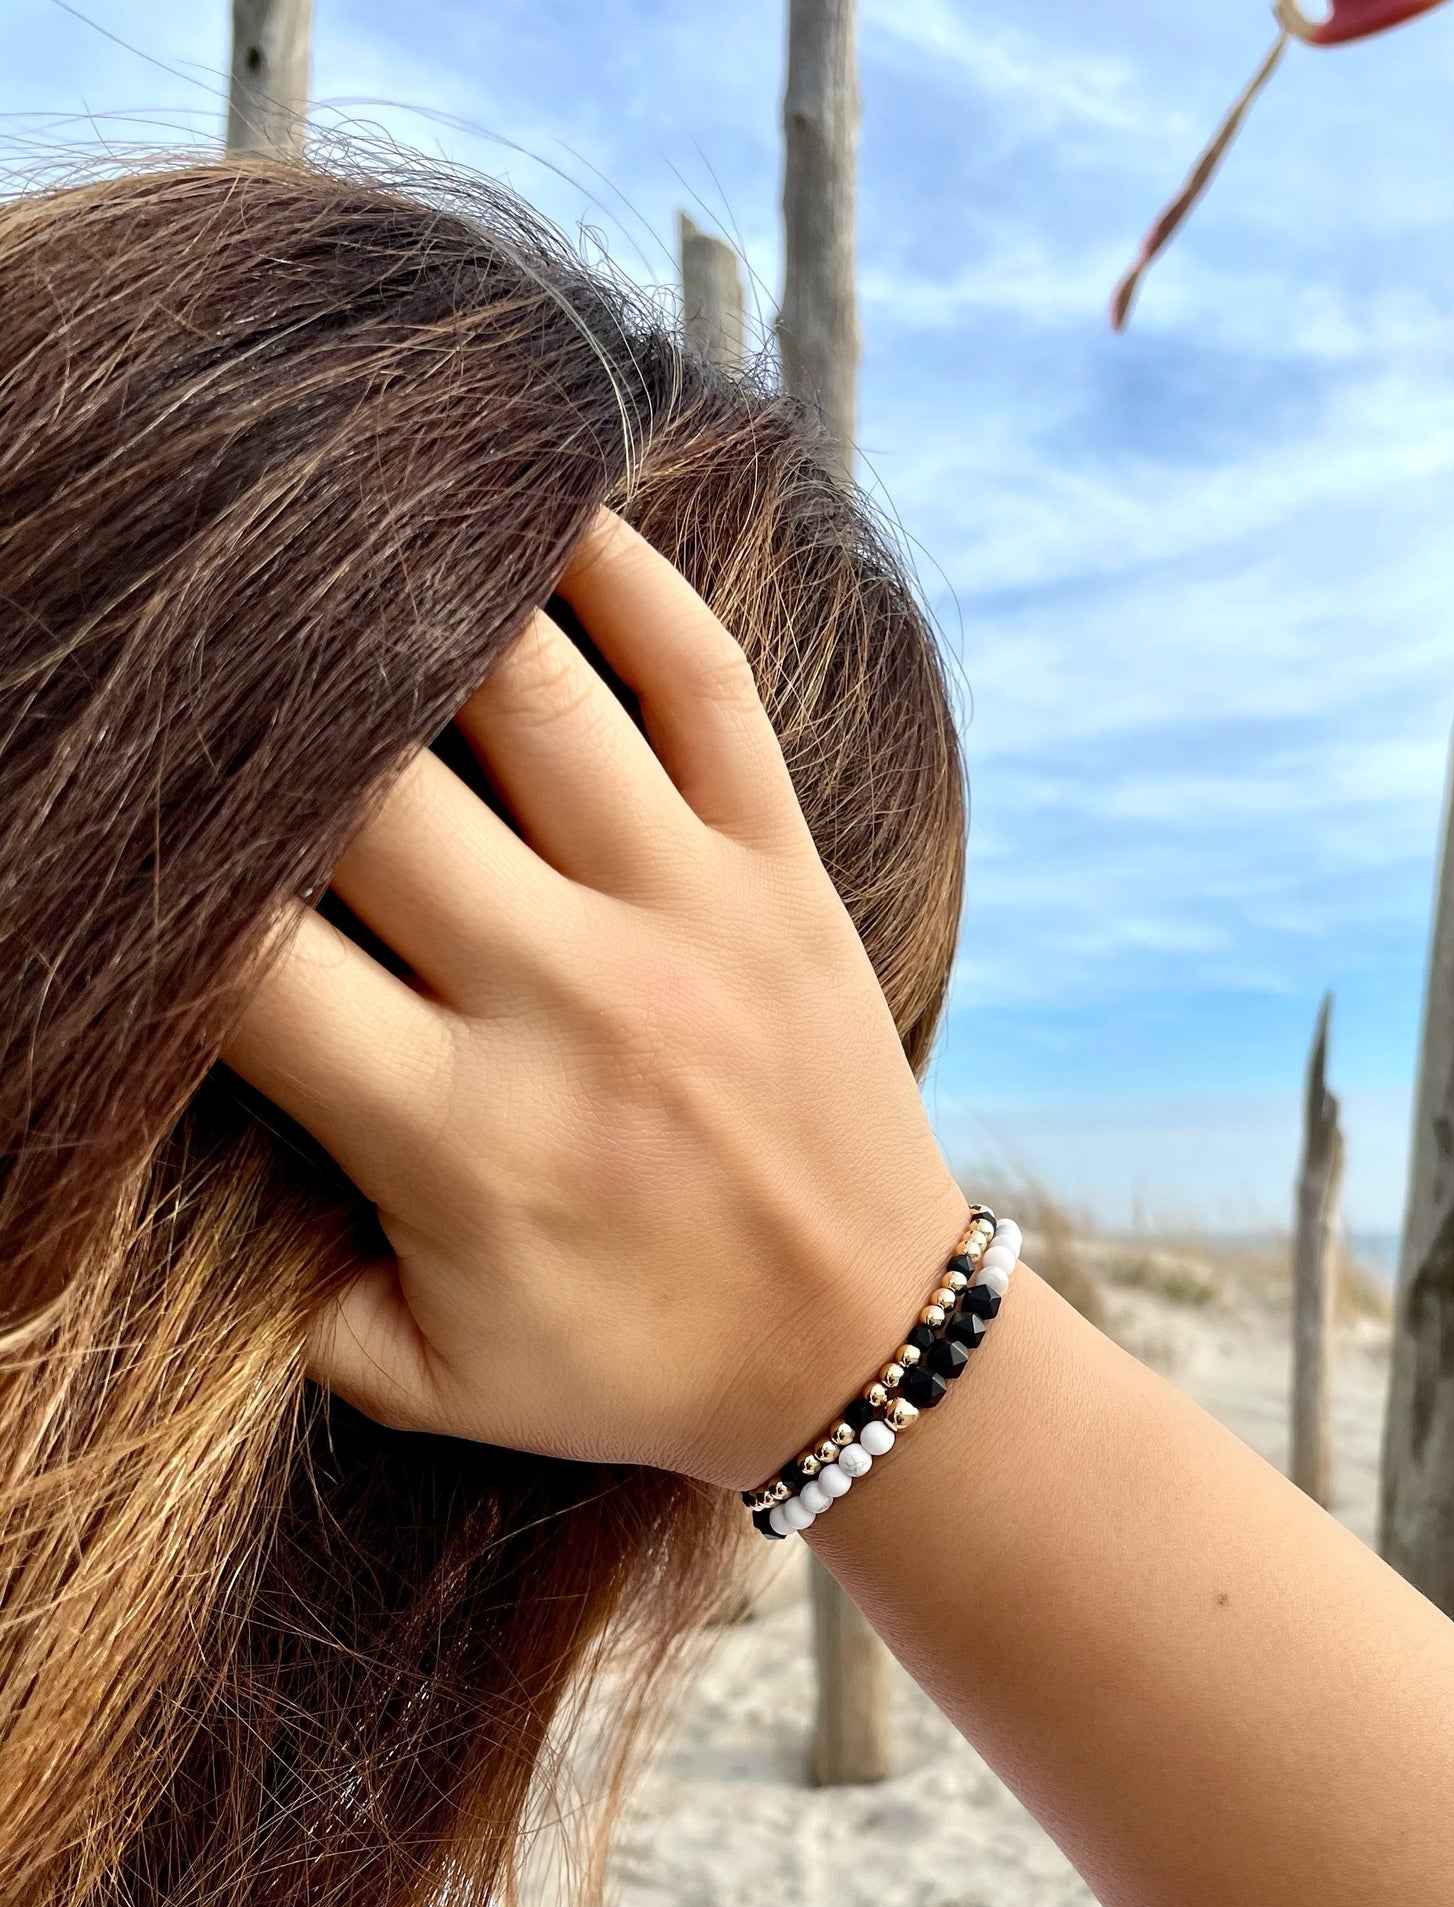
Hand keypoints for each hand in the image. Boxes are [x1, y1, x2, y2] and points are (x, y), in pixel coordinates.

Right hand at [221, 511, 966, 1484]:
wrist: (866, 1345)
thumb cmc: (637, 1361)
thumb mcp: (435, 1379)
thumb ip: (288, 1304)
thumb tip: (167, 1168)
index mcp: (457, 1135)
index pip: (246, 963)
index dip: (151, 885)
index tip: (111, 831)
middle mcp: (567, 1001)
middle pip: (363, 795)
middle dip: (250, 716)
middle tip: (186, 645)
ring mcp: (685, 915)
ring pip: (525, 692)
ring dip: (412, 592)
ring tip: (329, 525)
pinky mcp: (779, 866)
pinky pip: (701, 678)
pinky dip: (621, 571)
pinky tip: (532, 503)